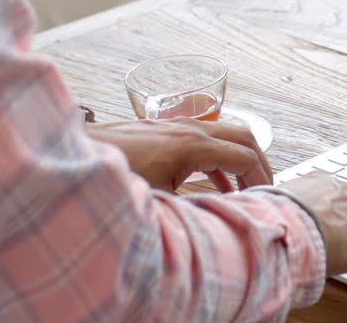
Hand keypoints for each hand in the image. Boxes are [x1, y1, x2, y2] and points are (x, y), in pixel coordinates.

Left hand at [86, 118, 271, 192]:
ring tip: (245, 190)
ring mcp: (178, 126)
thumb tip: (216, 220)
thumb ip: (193, 206)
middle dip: (259, 162)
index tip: (266, 198)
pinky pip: (206, 141)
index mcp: (194, 145)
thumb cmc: (117, 172)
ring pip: (226, 135)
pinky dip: (220, 159)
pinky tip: (218, 184)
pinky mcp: (167, 131)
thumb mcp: (159, 199)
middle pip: (243, 136)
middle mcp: (191, 129)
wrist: (80, 154)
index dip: (261, 178)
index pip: (245, 156)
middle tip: (265, 187)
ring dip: (240, 159)